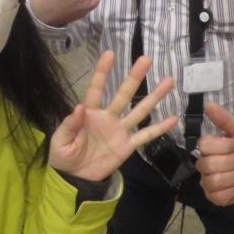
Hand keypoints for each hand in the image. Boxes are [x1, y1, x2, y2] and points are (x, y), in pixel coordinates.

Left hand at [49, 50, 178, 182]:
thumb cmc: (64, 156)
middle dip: (134, 77)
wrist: (75, 179)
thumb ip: (70, 125)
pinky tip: (173, 118)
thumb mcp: (60, 141)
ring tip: (169, 81)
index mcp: (90, 113)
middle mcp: (108, 117)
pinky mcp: (128, 146)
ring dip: (154, 96)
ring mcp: (120, 130)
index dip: (103, 72)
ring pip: (140, 111)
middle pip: (123, 94)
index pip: (96, 89)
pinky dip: (159, 128)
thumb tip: (79, 107)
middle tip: (146, 59)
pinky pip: (145, 136)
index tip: (110, 54)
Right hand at [196, 102, 233, 207]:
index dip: (226, 147)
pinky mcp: (214, 197)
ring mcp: (207, 182)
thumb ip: (225, 118)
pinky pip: (218, 196)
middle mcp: (203, 163)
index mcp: (207, 146)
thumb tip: (207, 104)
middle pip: (210, 165)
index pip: (205, 146)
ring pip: (215, 181)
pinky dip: (233, 191)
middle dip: (233, 163)